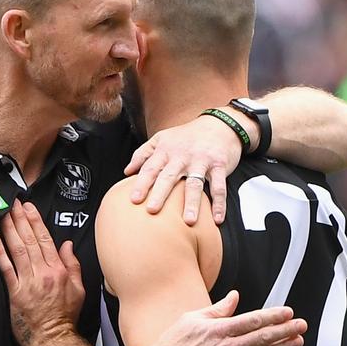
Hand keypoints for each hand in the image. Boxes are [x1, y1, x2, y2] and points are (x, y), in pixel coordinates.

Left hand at [0, 200, 85, 345]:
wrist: (54, 340)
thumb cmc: (66, 317)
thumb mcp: (79, 290)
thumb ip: (73, 266)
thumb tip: (67, 245)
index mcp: (59, 270)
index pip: (46, 240)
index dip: (35, 221)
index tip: (28, 207)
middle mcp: (44, 273)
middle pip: (30, 240)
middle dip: (20, 219)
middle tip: (12, 202)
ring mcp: (28, 283)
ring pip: (18, 250)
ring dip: (10, 230)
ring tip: (3, 214)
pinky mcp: (15, 294)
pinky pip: (7, 269)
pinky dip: (1, 253)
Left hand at [124, 114, 256, 222]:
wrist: (219, 124)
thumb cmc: (186, 137)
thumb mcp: (162, 138)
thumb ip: (143, 154)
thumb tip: (127, 172)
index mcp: (166, 150)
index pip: (151, 168)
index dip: (142, 183)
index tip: (134, 200)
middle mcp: (182, 156)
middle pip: (169, 177)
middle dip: (160, 193)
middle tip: (152, 210)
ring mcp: (201, 161)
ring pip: (195, 184)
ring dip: (192, 203)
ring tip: (188, 221)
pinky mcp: (219, 166)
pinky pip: (219, 187)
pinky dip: (219, 204)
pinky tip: (217, 220)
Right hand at [146, 290, 306, 345]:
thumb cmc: (173, 345)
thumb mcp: (192, 319)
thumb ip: (217, 309)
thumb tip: (234, 298)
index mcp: (218, 330)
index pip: (253, 320)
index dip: (274, 316)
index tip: (288, 313)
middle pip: (263, 337)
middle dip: (285, 330)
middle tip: (301, 325)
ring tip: (297, 342)